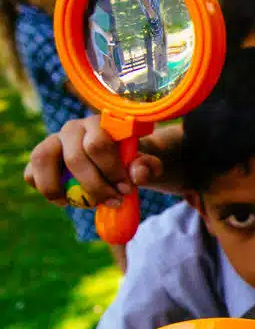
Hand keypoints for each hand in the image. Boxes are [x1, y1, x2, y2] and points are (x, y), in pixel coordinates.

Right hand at [24, 115, 163, 208]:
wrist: (118, 160)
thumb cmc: (133, 161)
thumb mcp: (148, 163)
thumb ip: (149, 167)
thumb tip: (136, 175)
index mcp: (100, 124)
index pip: (98, 145)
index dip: (111, 171)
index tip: (126, 190)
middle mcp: (73, 128)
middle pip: (74, 158)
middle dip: (94, 186)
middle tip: (112, 202)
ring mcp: (53, 141)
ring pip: (42, 160)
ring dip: (59, 189)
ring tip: (78, 204)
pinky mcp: (40, 158)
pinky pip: (31, 173)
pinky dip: (44, 189)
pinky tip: (65, 200)